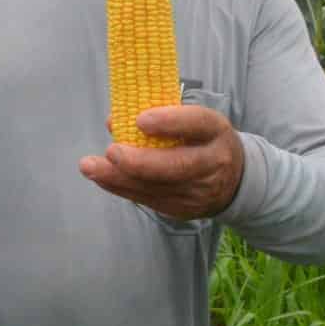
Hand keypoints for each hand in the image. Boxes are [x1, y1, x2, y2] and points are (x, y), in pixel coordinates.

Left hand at [79, 105, 244, 220]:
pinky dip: (120, 188)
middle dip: (140, 161)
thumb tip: (114, 120)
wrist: (234, 180)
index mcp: (215, 131)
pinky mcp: (184, 209)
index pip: (197, 123)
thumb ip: (157, 116)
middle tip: (111, 151)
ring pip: (157, 187)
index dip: (170, 122)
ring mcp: (200, 191)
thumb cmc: (201, 140)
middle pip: (177, 166)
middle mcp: (212, 162)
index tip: (140, 120)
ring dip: (119, 178)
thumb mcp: (191, 120)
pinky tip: (100, 177)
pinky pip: (149, 199)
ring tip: (90, 166)